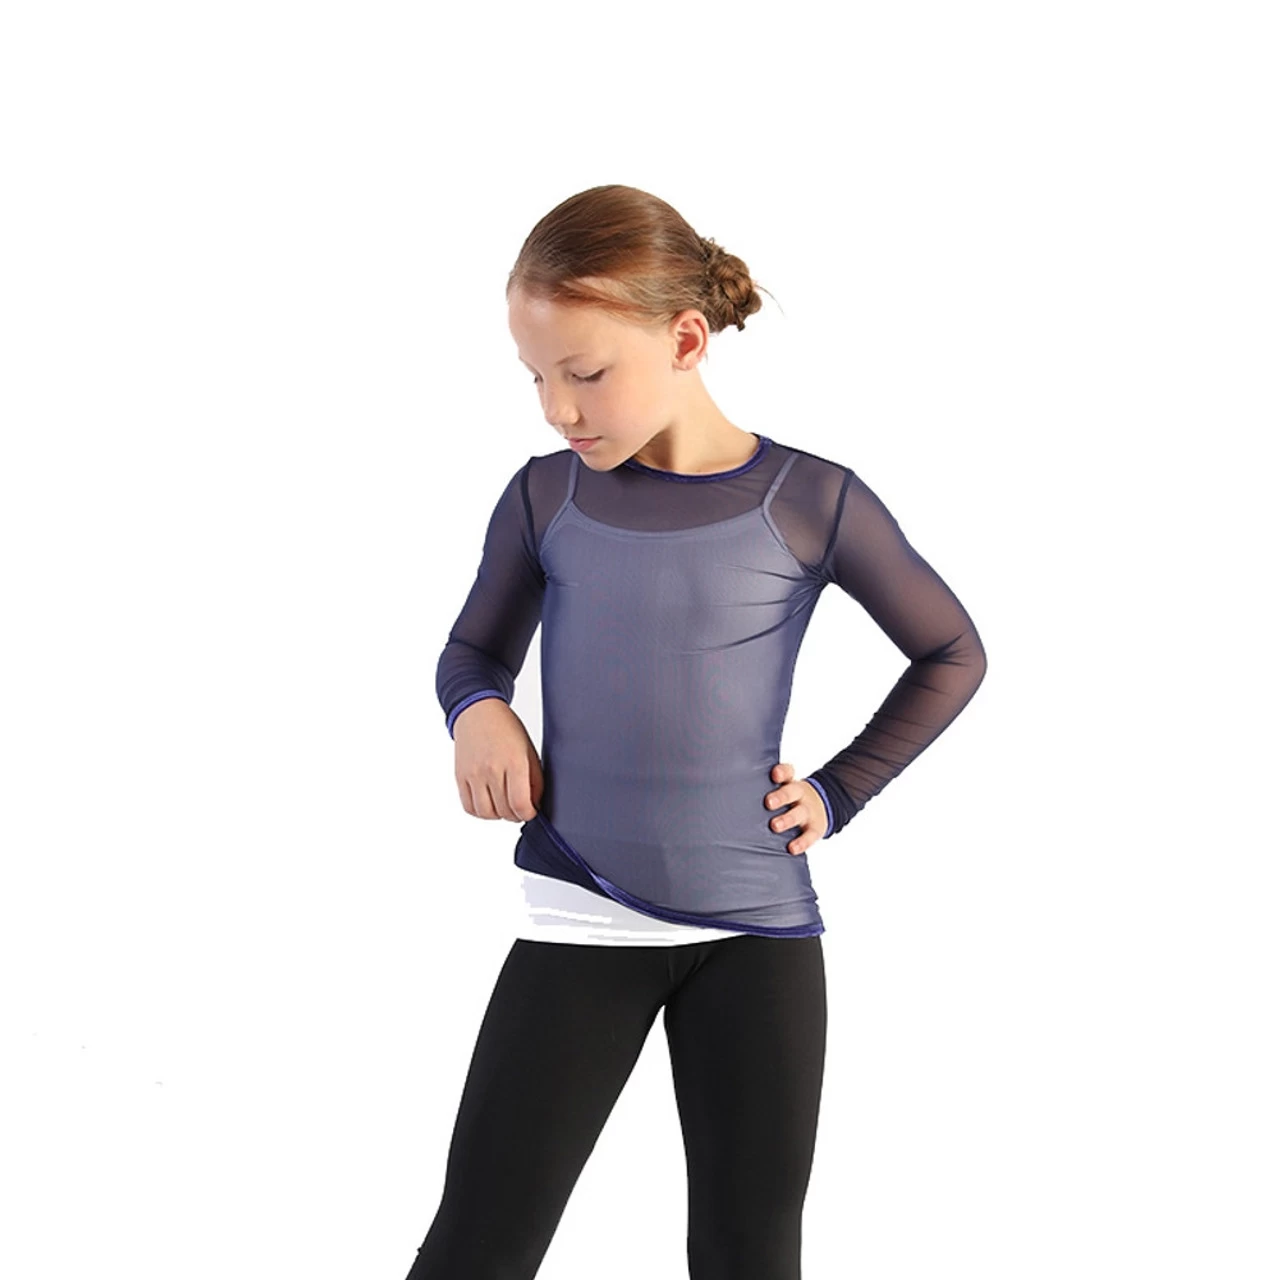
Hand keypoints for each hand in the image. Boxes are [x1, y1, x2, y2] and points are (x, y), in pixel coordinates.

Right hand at [453, 698, 543, 821]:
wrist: (478, 713)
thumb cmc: (507, 729)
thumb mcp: (529, 751)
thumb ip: (535, 780)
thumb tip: (534, 805)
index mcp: (514, 762)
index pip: (520, 804)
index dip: (528, 814)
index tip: (531, 811)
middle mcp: (492, 769)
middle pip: (504, 811)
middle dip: (515, 814)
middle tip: (519, 807)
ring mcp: (474, 774)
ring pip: (486, 813)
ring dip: (498, 815)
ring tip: (504, 804)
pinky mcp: (460, 777)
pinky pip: (469, 807)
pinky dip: (481, 811)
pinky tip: (489, 802)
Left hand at [763, 761, 828, 854]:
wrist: (822, 807)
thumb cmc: (788, 800)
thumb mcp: (780, 790)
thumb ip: (758, 790)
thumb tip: (721, 798)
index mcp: (789, 783)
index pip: (788, 772)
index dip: (782, 772)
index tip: (774, 775)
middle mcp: (799, 795)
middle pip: (792, 791)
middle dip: (781, 796)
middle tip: (768, 803)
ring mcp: (808, 811)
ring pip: (799, 813)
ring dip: (787, 819)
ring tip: (775, 826)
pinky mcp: (815, 828)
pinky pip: (810, 835)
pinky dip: (802, 842)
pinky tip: (792, 848)